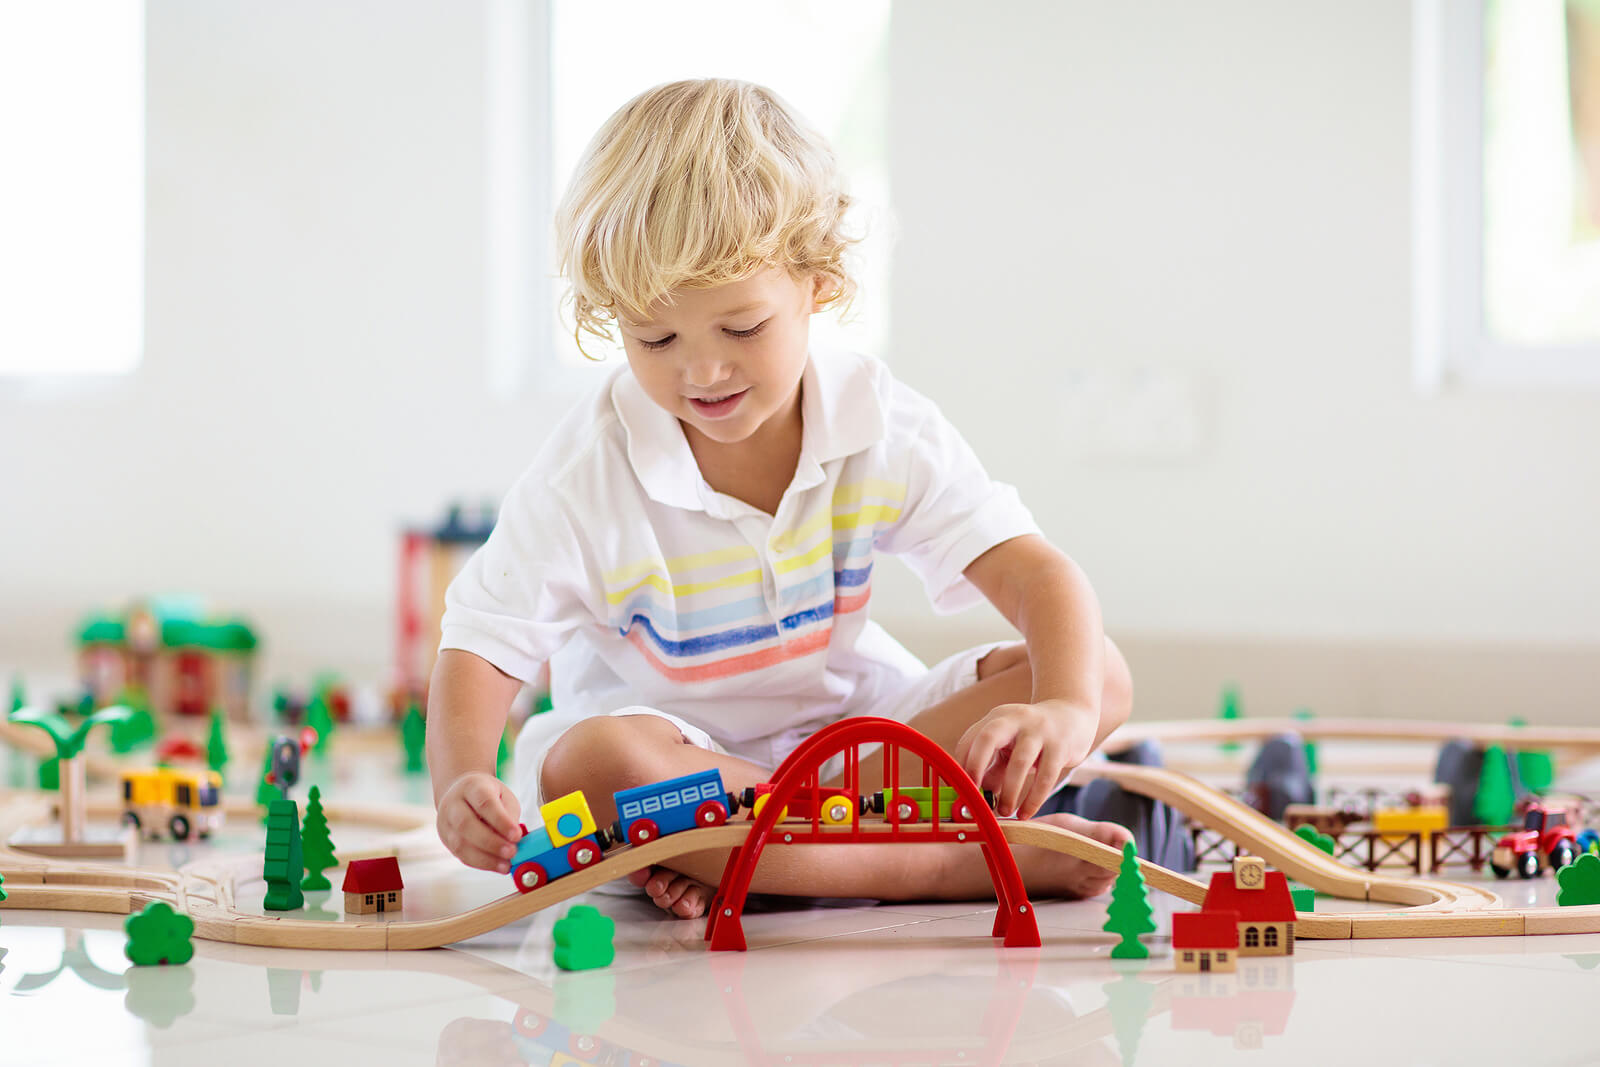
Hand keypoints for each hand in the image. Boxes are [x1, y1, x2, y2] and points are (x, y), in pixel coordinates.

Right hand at [436, 771, 523, 871]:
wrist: (461, 793)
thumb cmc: (489, 795)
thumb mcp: (504, 797)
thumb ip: (509, 815)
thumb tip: (515, 839)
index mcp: (471, 786)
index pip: (484, 803)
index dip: (500, 821)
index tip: (516, 835)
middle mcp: (453, 803)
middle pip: (466, 824)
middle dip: (491, 842)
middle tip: (512, 852)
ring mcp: (445, 822)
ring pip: (460, 843)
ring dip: (486, 858)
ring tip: (506, 864)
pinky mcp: (446, 839)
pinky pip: (461, 855)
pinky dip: (481, 863)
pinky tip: (497, 866)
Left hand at [953, 699, 1099, 818]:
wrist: (1073, 715)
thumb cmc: (1034, 736)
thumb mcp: (1010, 746)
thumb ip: (992, 769)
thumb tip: (973, 798)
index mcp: (997, 718)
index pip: (970, 739)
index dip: (960, 765)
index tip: (959, 790)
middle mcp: (1015, 719)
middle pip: (988, 738)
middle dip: (975, 767)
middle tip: (973, 797)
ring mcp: (1039, 730)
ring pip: (1019, 762)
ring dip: (1009, 792)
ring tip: (1004, 812)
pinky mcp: (1061, 745)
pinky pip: (1046, 776)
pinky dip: (1033, 799)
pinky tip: (1026, 813)